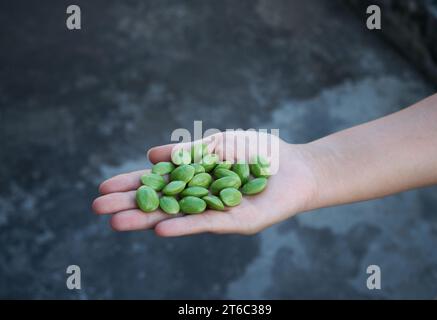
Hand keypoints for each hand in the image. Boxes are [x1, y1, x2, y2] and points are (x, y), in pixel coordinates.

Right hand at [92, 131, 317, 235]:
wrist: (294, 166)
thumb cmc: (257, 151)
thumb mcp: (217, 145)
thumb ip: (187, 153)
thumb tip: (150, 157)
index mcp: (194, 180)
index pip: (157, 183)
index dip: (132, 185)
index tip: (103, 187)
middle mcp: (200, 199)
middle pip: (160, 203)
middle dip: (130, 204)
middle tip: (97, 208)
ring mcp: (215, 212)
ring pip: (177, 217)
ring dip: (147, 219)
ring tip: (116, 222)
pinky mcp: (235, 222)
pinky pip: (206, 223)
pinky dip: (184, 226)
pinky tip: (160, 228)